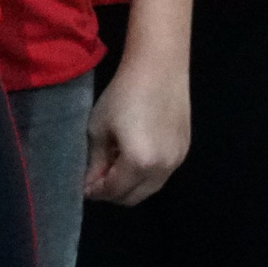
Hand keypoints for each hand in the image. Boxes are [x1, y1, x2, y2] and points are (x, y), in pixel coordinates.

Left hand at [84, 58, 190, 204]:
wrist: (158, 69)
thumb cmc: (122, 94)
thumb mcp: (99, 127)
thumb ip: (95, 161)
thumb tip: (90, 183)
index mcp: (139, 163)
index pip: (114, 191)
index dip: (96, 191)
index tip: (83, 186)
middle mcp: (162, 169)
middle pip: (133, 197)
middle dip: (113, 193)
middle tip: (97, 178)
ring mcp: (177, 161)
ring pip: (149, 188)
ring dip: (130, 185)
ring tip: (115, 165)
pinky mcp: (184, 151)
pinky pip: (161, 174)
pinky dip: (145, 173)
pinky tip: (134, 155)